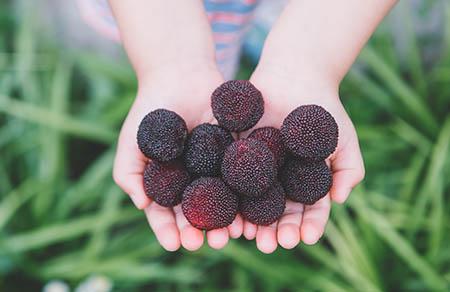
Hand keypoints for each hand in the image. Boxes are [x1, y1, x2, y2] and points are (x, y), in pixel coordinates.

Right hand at [113, 64, 243, 250]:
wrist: (179, 75)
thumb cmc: (150, 109)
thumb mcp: (132, 142)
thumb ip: (129, 174)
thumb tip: (142, 206)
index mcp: (168, 183)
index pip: (167, 214)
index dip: (169, 230)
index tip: (174, 244)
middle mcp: (193, 180)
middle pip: (197, 213)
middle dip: (199, 231)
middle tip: (204, 244)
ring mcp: (216, 169)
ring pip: (222, 201)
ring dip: (225, 221)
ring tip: (228, 234)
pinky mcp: (237, 154)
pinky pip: (242, 178)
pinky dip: (245, 195)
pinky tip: (248, 208)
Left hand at [240, 67, 364, 252]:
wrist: (295, 76)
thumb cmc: (324, 108)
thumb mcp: (344, 139)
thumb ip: (349, 169)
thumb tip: (340, 200)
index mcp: (304, 183)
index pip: (307, 211)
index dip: (307, 226)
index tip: (305, 238)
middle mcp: (279, 181)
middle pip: (277, 212)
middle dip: (275, 231)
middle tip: (270, 245)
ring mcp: (256, 170)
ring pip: (252, 201)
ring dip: (249, 221)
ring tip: (247, 236)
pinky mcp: (235, 155)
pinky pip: (230, 177)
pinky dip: (228, 194)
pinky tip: (226, 207)